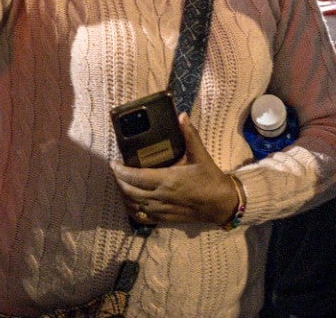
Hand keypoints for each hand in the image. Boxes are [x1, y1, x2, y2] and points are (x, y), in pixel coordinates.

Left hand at [110, 114, 239, 226]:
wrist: (221, 204)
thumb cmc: (210, 179)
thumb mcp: (201, 155)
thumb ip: (190, 135)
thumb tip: (181, 116)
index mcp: (168, 180)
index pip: (136, 177)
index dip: (121, 171)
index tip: (113, 163)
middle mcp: (161, 196)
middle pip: (130, 192)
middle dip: (119, 181)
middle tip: (115, 171)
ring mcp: (162, 210)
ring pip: (134, 205)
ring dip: (123, 195)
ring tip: (120, 184)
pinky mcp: (165, 219)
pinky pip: (142, 217)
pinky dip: (132, 210)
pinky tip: (130, 203)